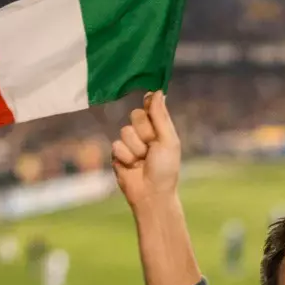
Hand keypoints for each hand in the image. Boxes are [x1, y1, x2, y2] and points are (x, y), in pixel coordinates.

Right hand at [112, 90, 181, 208]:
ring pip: (125, 131)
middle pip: (136, 115)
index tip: (149, 104)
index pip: (149, 106)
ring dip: (136, 148)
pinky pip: (116, 145)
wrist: (152, 193)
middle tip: (152, 148)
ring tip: (143, 161)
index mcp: (158, 128)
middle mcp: (143, 133)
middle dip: (145, 132)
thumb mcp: (168, 140)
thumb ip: (161, 116)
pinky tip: (132, 167)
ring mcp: (129, 143)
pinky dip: (126, 157)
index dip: (149, 106)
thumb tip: (157, 91)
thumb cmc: (165, 169)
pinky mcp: (117, 154)